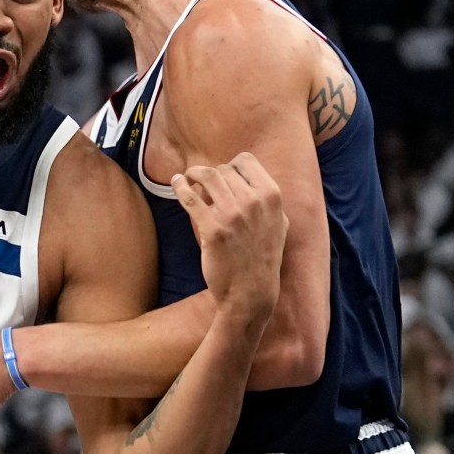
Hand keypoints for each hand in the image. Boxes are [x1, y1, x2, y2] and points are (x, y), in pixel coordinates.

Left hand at [173, 153, 286, 326]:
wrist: (251, 292)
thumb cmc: (262, 258)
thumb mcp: (278, 225)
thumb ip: (268, 201)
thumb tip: (251, 180)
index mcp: (272, 196)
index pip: (246, 161)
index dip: (231, 165)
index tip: (223, 174)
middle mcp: (254, 201)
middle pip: (224, 169)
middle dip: (211, 174)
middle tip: (202, 183)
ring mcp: (233, 214)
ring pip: (207, 176)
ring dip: (193, 173)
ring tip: (187, 177)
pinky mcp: (213, 229)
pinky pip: (190, 197)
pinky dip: (179, 186)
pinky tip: (176, 183)